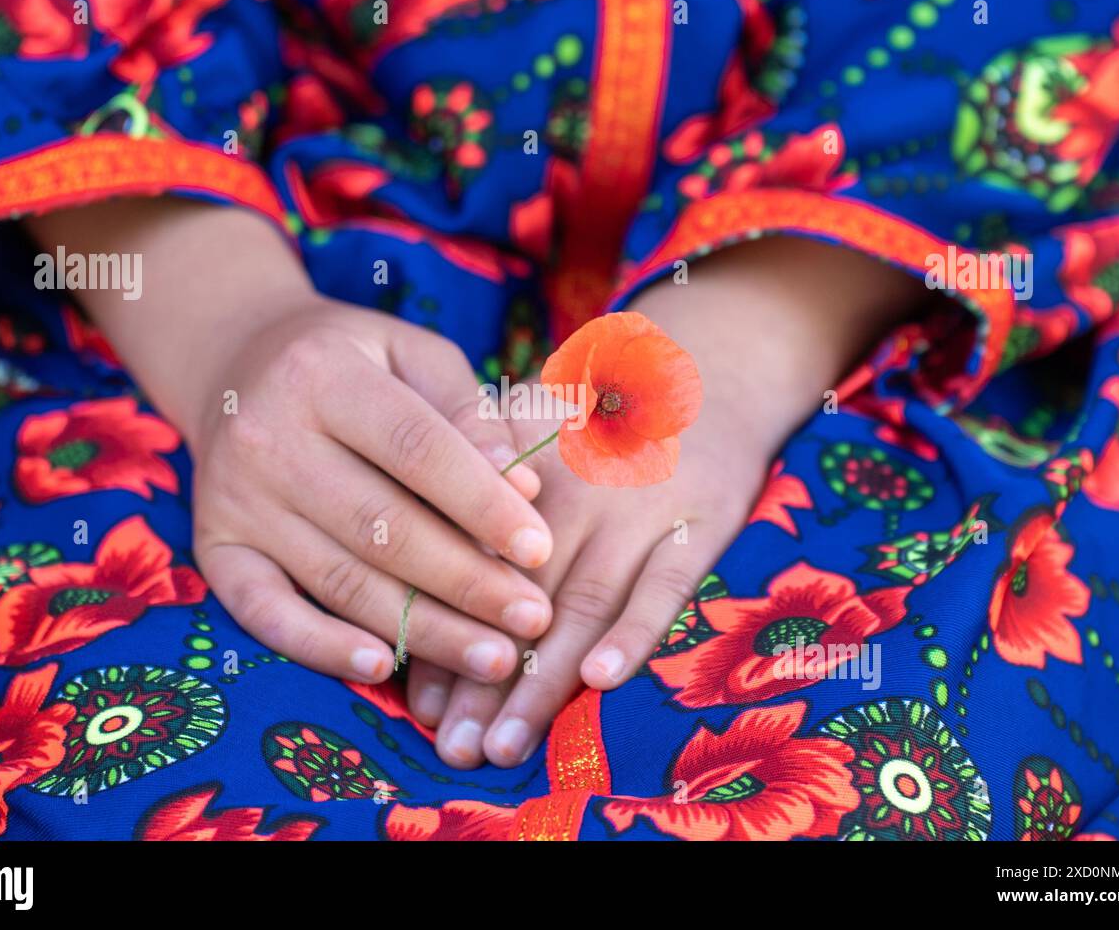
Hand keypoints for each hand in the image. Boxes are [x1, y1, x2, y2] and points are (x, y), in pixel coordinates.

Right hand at [26, 198, 557, 686]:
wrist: (234, 366)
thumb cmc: (352, 362)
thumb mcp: (411, 354)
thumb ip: (467, 411)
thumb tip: (523, 485)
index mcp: (321, 375)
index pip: (415, 449)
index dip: (482, 503)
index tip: (541, 549)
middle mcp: (267, 439)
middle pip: (382, 526)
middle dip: (467, 582)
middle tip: (533, 620)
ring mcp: (234, 501)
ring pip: (340, 579)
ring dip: (423, 629)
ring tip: (495, 659)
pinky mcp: (215, 550)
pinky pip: (265, 613)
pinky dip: (320, 647)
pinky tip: (382, 667)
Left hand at [407, 237, 925, 766]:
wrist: (702, 372)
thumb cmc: (595, 418)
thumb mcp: (529, 428)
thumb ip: (480, 493)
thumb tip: (417, 573)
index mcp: (522, 474)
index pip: (471, 562)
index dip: (443, 630)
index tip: (416, 699)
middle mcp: (572, 493)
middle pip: (519, 596)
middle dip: (483, 679)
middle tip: (452, 747)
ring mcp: (637, 507)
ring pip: (581, 602)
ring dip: (542, 680)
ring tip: (504, 744)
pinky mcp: (699, 521)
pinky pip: (665, 583)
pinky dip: (636, 629)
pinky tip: (604, 677)